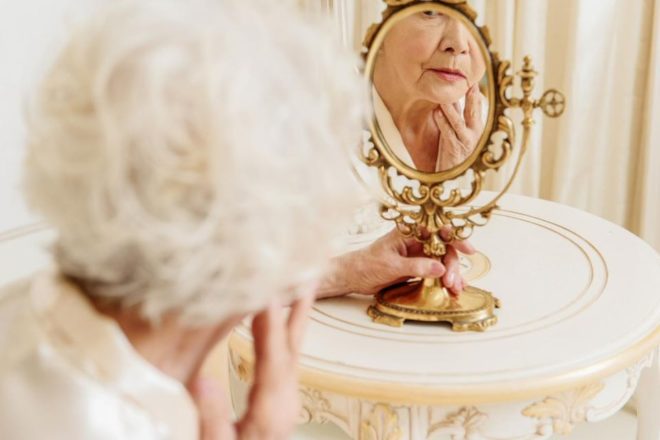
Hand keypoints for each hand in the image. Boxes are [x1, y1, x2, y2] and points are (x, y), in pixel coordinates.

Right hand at [190, 294, 312, 439]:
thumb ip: (212, 417)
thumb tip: (203, 382)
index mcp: (271, 411)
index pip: (273, 358)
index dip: (270, 323)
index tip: (268, 292)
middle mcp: (284, 400)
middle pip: (291, 347)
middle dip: (297, 309)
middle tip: (305, 276)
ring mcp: (284, 399)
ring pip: (289, 350)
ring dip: (292, 316)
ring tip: (295, 286)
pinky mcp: (277, 400)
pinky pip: (282, 358)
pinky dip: (279, 334)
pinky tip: (271, 321)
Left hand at [316, 228, 474, 298]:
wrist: (354, 276)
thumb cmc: (367, 264)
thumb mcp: (392, 265)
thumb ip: (416, 266)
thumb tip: (439, 268)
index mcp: (409, 232)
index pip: (438, 230)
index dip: (455, 238)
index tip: (468, 250)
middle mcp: (416, 241)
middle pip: (444, 248)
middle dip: (452, 264)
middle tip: (451, 281)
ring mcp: (418, 254)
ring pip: (443, 261)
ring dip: (451, 274)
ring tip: (455, 289)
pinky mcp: (418, 267)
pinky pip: (436, 272)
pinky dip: (445, 280)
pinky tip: (453, 289)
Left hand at [435, 84, 484, 170]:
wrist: (452, 178)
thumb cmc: (454, 153)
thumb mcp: (458, 131)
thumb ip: (457, 115)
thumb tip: (453, 97)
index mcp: (476, 127)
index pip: (476, 105)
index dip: (474, 91)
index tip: (471, 76)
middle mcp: (474, 133)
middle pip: (473, 110)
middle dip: (471, 96)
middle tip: (468, 81)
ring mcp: (465, 141)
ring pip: (458, 121)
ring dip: (452, 108)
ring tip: (445, 95)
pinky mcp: (454, 149)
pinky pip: (448, 133)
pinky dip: (443, 122)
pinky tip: (437, 113)